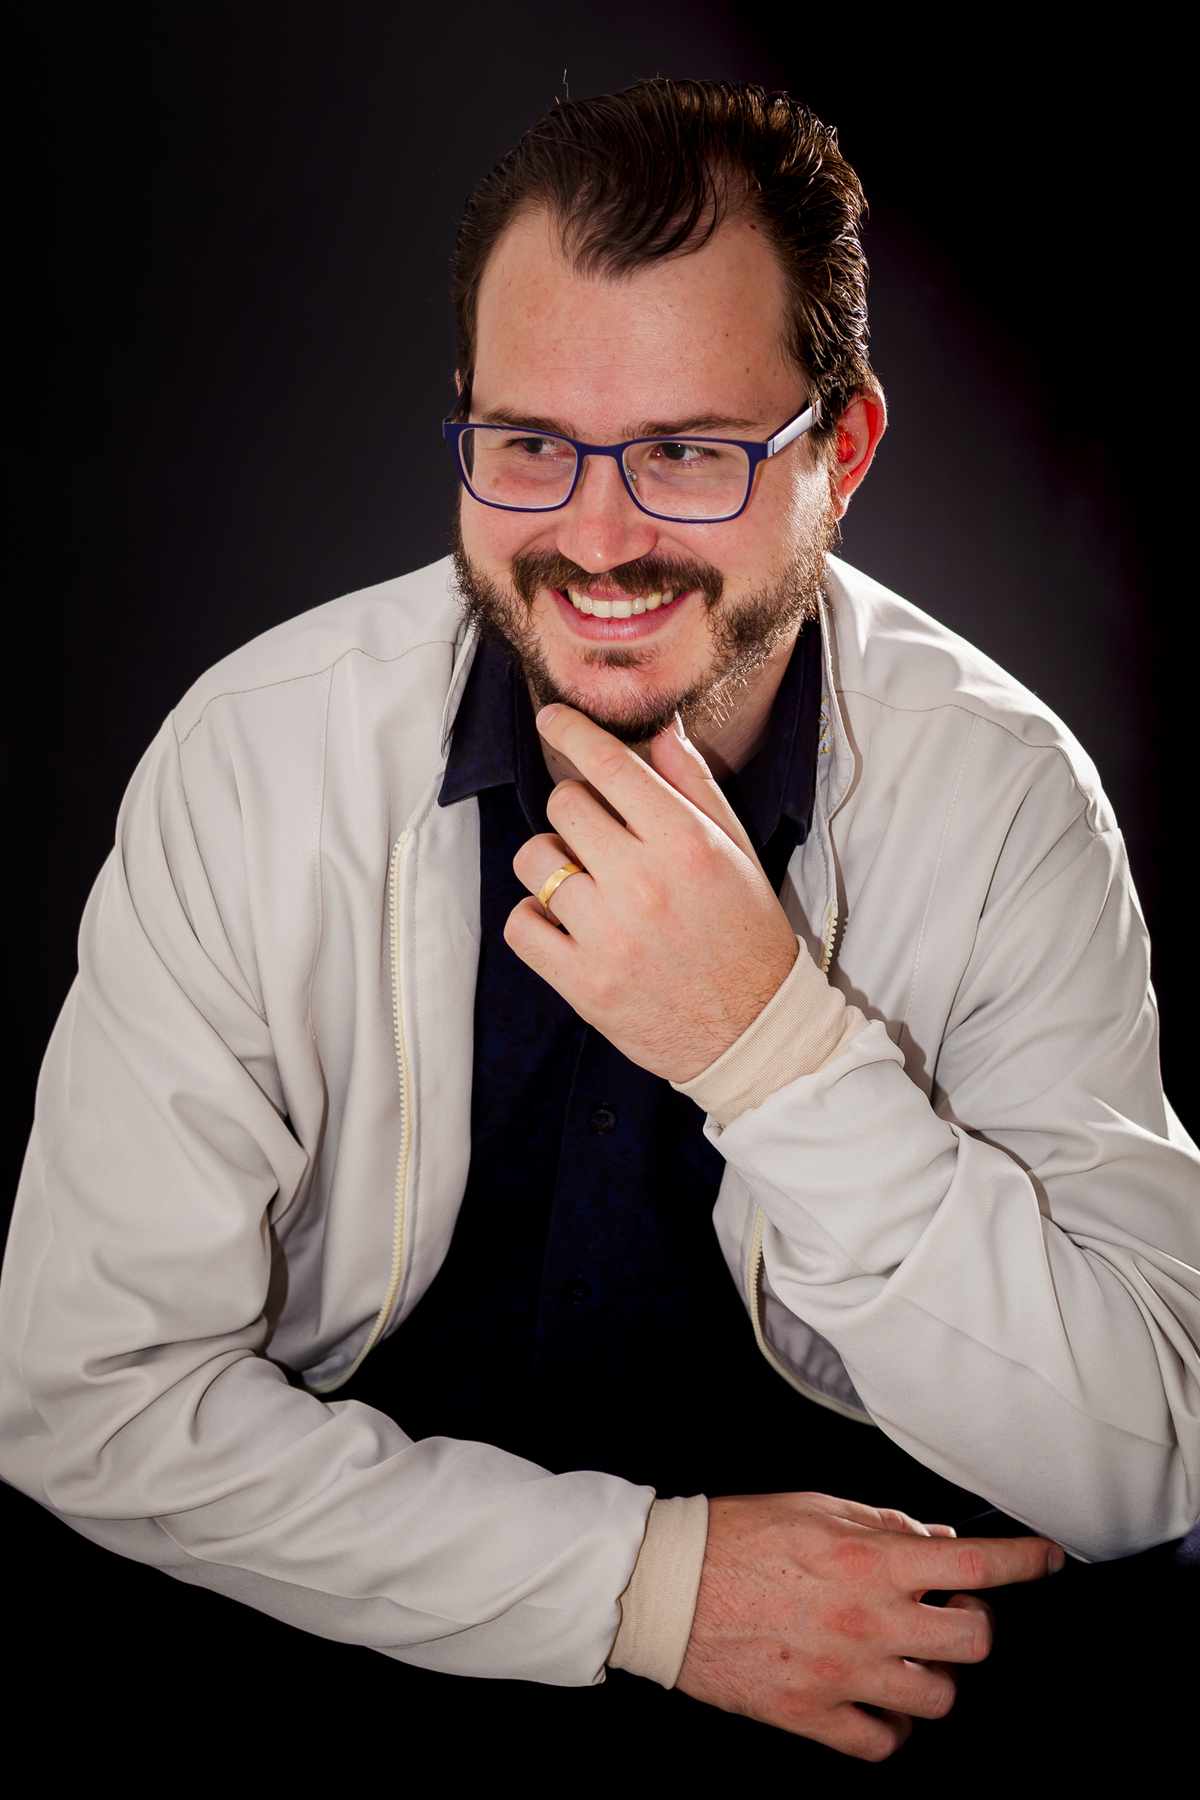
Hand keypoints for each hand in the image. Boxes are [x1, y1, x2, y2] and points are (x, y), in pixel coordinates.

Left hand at [507, 705, 799, 1080]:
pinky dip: (534, 918)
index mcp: (684, 843)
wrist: (753, 1029)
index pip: (608, 764)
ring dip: (550, 863)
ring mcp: (607, 934)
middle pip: (563, 804)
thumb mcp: (737, 852)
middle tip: (597, 835)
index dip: (570, 731)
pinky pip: (520, 923)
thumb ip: (696, 787)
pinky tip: (565, 923)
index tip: (552, 720)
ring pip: (533, 860)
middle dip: (575, 810)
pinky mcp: (582, 982)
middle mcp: (643, 882)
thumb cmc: (747, 935)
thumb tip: (662, 730)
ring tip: (582, 882)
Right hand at [676, 1492, 1063, 1760]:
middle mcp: (867, 1622)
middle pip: (972, 1643)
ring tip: (909, 1658)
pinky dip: (892, 1726)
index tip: (1045, 1559)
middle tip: (948, 1612)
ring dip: (934, 1676)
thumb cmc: (738, 1535)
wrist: (668, 1586)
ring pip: (938, 1699)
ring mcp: (843, 1676)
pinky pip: (884, 1743)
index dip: (1023, 1562)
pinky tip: (879, 1701)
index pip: (975, 1568)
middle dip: (973, 1624)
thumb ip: (881, 1524)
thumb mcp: (815, 1507)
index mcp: (869, 1562)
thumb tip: (935, 1544)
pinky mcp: (812, 1717)